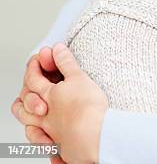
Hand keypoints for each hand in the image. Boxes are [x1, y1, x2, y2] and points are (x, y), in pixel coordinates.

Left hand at [11, 44, 107, 163]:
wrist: (94, 135)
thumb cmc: (87, 108)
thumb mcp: (78, 77)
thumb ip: (66, 63)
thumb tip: (56, 48)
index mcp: (48, 96)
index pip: (33, 79)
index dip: (34, 66)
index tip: (41, 57)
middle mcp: (44, 114)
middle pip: (24, 106)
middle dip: (24, 95)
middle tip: (28, 86)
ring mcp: (50, 131)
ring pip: (29, 126)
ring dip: (27, 118)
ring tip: (33, 113)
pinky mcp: (59, 145)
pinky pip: (43, 143)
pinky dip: (41, 139)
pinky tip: (45, 136)